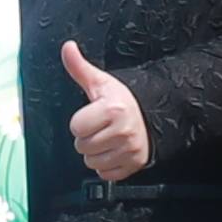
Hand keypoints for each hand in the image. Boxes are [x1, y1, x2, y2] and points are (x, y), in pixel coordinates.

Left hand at [61, 39, 149, 182]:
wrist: (153, 115)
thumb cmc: (123, 101)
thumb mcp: (100, 83)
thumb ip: (80, 67)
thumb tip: (67, 48)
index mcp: (112, 110)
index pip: (76, 127)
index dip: (81, 122)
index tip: (92, 116)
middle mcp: (123, 131)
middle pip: (82, 147)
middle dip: (87, 138)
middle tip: (100, 128)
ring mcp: (130, 150)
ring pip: (92, 163)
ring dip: (96, 153)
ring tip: (107, 139)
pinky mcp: (134, 164)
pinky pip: (106, 174)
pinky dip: (107, 165)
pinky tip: (113, 151)